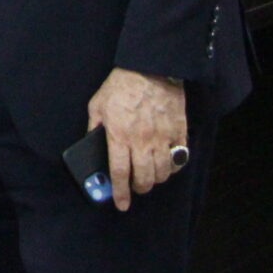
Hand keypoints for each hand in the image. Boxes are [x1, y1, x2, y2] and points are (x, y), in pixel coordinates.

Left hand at [86, 68, 187, 212]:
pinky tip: (167, 164)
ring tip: (150, 176)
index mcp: (119, 136)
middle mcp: (141, 141)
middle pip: (143, 178)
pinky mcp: (178, 131)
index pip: (119, 173)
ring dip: (156, 179)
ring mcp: (162, 137)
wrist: (149, 67)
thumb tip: (92, 146)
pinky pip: (180, 158)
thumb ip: (94, 128)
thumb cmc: (120, 86)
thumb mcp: (97, 105)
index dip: (120, 192)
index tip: (121, 204)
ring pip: (163, 172)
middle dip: (139, 188)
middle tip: (135, 187)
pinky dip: (174, 167)